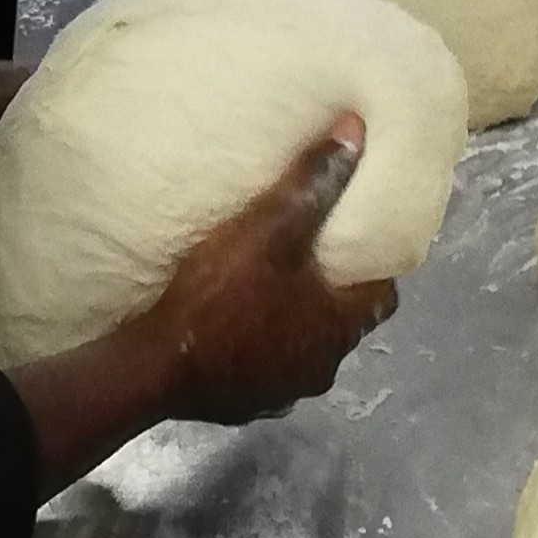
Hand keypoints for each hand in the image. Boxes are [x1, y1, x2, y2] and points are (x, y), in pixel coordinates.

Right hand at [127, 115, 396, 421]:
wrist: (154, 369)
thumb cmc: (221, 297)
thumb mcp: (271, 229)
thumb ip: (314, 183)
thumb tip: (357, 133)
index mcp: (339, 327)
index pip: (383, 295)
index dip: (375, 268)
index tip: (362, 241)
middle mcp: (321, 367)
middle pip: (343, 324)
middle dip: (333, 294)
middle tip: (315, 258)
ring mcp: (282, 392)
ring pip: (304, 350)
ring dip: (296, 324)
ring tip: (274, 289)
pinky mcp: (242, 404)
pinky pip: (264, 371)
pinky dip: (259, 348)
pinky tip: (236, 328)